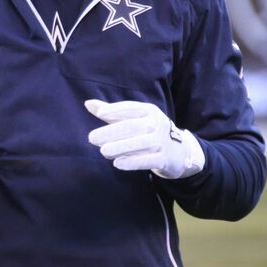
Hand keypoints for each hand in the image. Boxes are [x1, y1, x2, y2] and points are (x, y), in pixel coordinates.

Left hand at [85, 99, 204, 179]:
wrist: (179, 151)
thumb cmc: (149, 131)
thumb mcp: (134, 119)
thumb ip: (111, 112)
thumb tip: (88, 103)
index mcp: (149, 111)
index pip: (131, 108)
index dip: (116, 110)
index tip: (100, 113)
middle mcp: (156, 123)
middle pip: (133, 126)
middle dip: (111, 132)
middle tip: (92, 138)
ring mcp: (162, 141)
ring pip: (139, 143)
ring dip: (120, 147)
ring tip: (103, 151)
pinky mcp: (164, 158)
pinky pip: (147, 160)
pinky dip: (132, 162)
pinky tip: (117, 163)